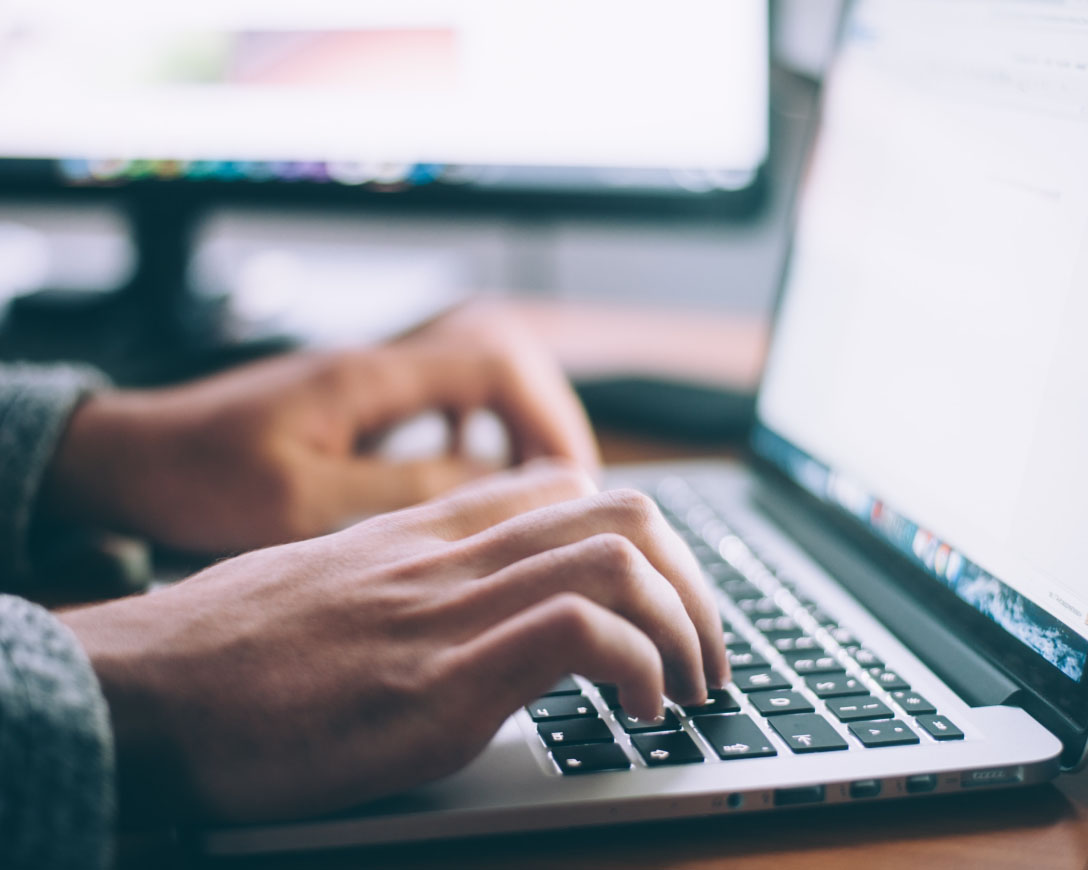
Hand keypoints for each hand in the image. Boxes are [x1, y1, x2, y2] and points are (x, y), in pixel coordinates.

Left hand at [43, 303, 598, 553]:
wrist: (130, 458)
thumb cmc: (198, 477)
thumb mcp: (300, 501)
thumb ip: (398, 490)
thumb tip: (487, 483)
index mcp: (369, 377)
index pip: (495, 362)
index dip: (546, 415)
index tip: (568, 478)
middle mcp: (377, 366)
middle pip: (501, 359)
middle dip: (545, 418)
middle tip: (566, 487)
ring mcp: (368, 382)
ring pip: (477, 379)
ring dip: (515, 426)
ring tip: (534, 489)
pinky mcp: (356, 405)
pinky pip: (443, 404)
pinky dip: (477, 435)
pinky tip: (475, 479)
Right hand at [60, 461, 728, 821]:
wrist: (144, 686)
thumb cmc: (231, 646)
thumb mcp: (333, 581)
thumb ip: (410, 574)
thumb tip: (469, 597)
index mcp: (430, 530)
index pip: (571, 488)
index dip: (644, 537)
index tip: (661, 598)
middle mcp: (454, 555)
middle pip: (624, 512)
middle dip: (694, 581)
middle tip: (704, 650)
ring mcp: (451, 611)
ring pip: (620, 558)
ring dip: (687, 626)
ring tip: (690, 687)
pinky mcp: (441, 681)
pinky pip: (581, 633)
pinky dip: (641, 668)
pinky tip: (641, 713)